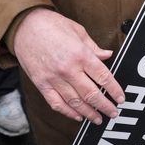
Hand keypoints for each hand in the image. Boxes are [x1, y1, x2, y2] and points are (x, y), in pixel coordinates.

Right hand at [12, 8, 124, 124]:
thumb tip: (107, 55)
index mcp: (80, 54)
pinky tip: (77, 116)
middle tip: (114, 113)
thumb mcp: (78, 31)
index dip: (114, 90)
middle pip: (91, 94)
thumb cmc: (51, 25)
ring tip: (98, 118)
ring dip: (89, 113)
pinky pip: (57, 103)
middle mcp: (68, 69)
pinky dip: (68, 112)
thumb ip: (93, 47)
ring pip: (75, 102)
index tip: (121, 98)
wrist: (24, 26)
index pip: (103, 77)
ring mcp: (54, 79)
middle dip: (105, 106)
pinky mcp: (42, 84)